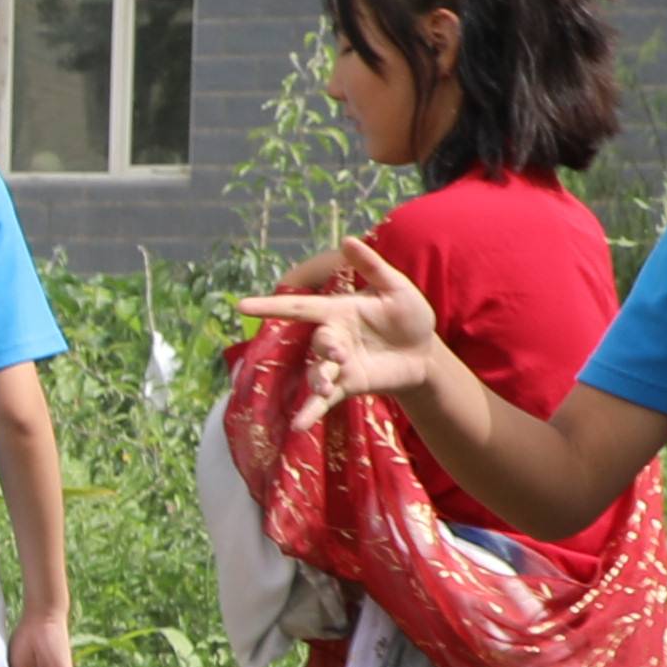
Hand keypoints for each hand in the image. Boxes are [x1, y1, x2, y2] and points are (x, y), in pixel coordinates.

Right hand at [231, 239, 449, 411]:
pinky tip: (299, 427)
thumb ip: (372, 267)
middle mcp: (333, 338)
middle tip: (338, 354)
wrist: (424, 352)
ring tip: (323, 387)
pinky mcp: (346, 387)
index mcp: (338, 311)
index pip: (299, 307)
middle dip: (323, 348)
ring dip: (317, 380)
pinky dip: (310, 413)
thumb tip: (348, 239)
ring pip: (317, 372)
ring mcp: (338, 365)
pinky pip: (323, 401)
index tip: (242, 306)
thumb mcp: (395, 287)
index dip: (271, 306)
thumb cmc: (409, 315)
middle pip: (316, 343)